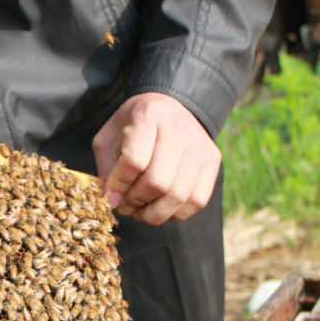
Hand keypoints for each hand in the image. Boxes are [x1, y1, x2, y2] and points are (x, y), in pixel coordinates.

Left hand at [92, 92, 220, 224]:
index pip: (134, 162)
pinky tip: (162, 206)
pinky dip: (176, 213)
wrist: (168, 107)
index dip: (119, 186)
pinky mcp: (212, 160)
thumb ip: (107, 168)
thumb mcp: (109, 139)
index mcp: (148, 116)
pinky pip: (197, 200)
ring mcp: (199, 145)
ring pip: (178, 196)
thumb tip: (114, 201)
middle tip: (126, 206)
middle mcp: (178, 129)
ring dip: (154, 213)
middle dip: (136, 202)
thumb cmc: (133, 127)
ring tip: (141, 211)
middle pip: (158, 183)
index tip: (111, 196)